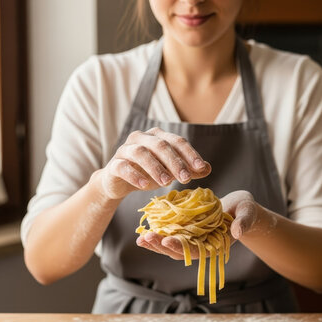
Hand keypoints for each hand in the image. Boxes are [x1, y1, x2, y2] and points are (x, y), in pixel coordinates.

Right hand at [95, 127, 210, 199]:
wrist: (118, 182)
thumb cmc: (147, 173)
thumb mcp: (170, 171)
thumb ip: (188, 169)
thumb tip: (208, 168)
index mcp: (157, 136)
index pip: (176, 141)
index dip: (190, 153)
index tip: (201, 168)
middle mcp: (141, 138)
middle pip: (160, 145)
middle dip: (175, 162)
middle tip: (186, 179)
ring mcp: (125, 149)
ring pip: (141, 153)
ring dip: (155, 167)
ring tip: (166, 183)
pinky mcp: (114, 164)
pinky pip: (123, 166)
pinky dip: (134, 175)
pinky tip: (144, 185)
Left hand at [136, 190, 263, 259]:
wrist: (240, 209)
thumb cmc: (245, 211)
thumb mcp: (247, 214)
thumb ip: (243, 222)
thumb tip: (238, 232)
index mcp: (214, 246)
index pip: (195, 251)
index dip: (181, 247)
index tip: (167, 241)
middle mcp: (200, 245)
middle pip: (178, 250)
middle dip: (161, 245)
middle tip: (146, 238)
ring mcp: (192, 238)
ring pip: (171, 244)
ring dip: (156, 242)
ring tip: (140, 238)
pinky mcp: (186, 229)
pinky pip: (170, 233)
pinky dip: (157, 232)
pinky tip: (144, 229)